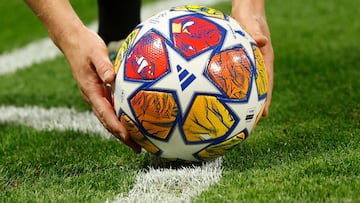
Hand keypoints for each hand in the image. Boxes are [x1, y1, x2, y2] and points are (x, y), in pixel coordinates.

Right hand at [24, 0, 140, 152]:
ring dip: (121, 131)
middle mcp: (92, 97)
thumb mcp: (96, 53)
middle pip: (107, 122)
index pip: (105, 113)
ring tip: (136, 142)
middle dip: (121, 136)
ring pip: (108, 118)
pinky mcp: (99, 91)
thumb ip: (104, 66)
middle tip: (137, 148)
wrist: (72, 41)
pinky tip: (130, 122)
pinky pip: (109, 109)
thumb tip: (112, 79)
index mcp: (91, 91)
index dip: (116, 127)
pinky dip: (119, 119)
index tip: (127, 137)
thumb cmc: (86, 46)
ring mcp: (95, 96)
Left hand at [232, 0, 273, 115]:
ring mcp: (251, 64)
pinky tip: (221, 96)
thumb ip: (256, 32)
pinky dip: (233, 88)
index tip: (264, 114)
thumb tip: (261, 41)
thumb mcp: (253, 23)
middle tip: (250, 124)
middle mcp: (260, 65)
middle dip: (256, 106)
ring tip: (236, 117)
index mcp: (266, 59)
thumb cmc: (250, 16)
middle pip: (259, 89)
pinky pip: (238, 78)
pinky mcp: (242, 63)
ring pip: (249, 86)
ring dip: (245, 100)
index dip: (266, 99)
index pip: (267, 83)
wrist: (248, 10)